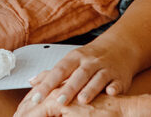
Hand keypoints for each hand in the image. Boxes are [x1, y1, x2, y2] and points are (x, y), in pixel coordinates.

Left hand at [16, 40, 133, 114]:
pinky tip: (111, 93)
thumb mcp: (70, 62)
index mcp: (74, 59)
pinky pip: (117, 82)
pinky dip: (115, 87)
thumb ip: (51, 73)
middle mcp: (89, 62)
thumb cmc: (89, 59)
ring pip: (97, 77)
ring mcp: (105, 68)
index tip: (36, 97)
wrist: (119, 48)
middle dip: (69, 88)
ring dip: (90, 89)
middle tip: (58, 101)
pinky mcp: (120, 77)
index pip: (58, 71)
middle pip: (78, 75)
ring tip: (82, 100)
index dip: (47, 84)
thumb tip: (31, 82)